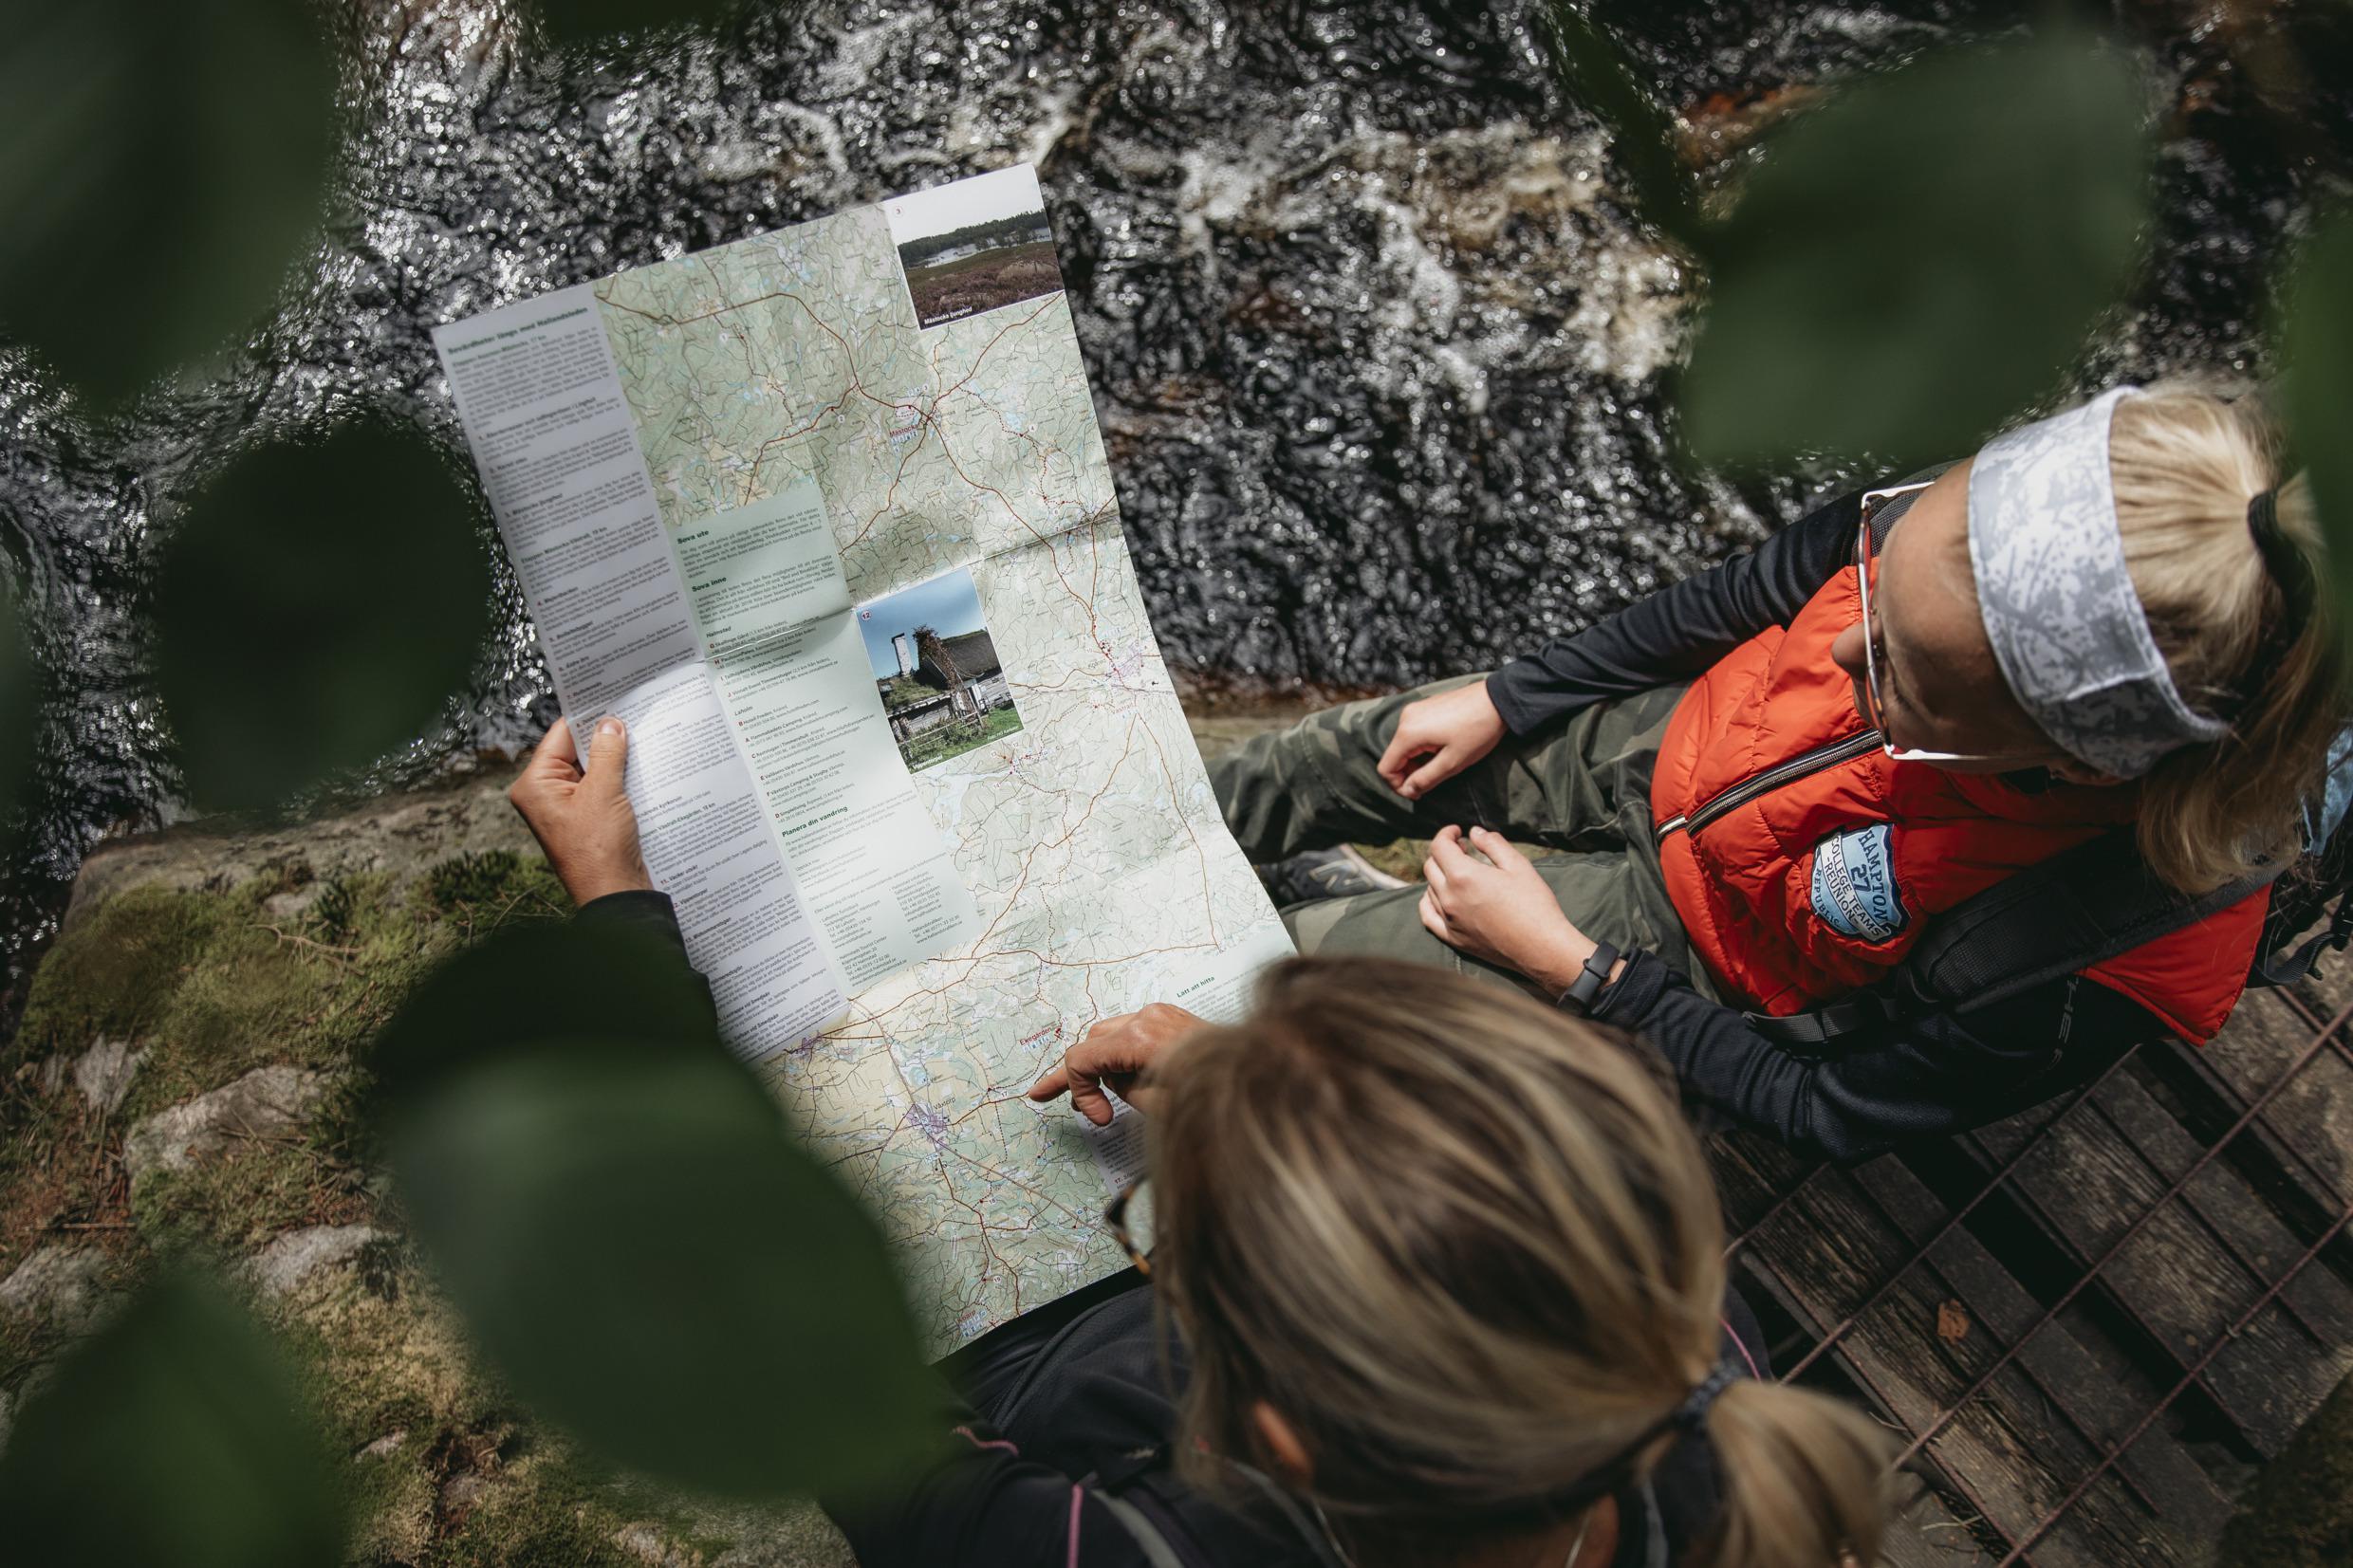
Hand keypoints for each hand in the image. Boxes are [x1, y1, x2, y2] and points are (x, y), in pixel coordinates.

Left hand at [508, 715, 654, 905]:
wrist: (614, 894)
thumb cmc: (599, 851)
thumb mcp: (604, 792)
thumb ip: (607, 753)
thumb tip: (610, 724)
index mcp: (534, 785)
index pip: (559, 736)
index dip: (586, 716)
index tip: (610, 697)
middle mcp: (545, 795)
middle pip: (575, 752)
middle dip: (604, 739)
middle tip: (632, 715)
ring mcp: (566, 809)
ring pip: (592, 770)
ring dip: (615, 760)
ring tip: (642, 740)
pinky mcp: (586, 820)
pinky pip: (601, 789)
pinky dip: (619, 779)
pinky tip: (641, 768)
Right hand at [1026, 1003, 1205, 1124]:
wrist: (1262, 1071)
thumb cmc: (1215, 1093)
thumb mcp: (1159, 1105)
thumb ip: (1124, 1089)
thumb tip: (1114, 1079)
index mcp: (1140, 1038)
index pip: (1083, 1057)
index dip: (1078, 1090)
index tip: (1099, 1118)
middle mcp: (1147, 1017)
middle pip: (1092, 1041)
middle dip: (1081, 1073)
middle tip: (1049, 1093)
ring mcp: (1160, 1013)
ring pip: (1110, 1034)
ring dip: (1103, 1063)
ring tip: (1104, 1096)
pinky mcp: (1171, 1016)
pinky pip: (1133, 1032)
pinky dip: (1123, 1054)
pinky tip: (1127, 1077)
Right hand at [1376, 682, 1506, 800]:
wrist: (1497, 700)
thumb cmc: (1478, 730)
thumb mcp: (1452, 762)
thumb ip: (1425, 779)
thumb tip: (1408, 790)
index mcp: (1408, 733)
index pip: (1386, 768)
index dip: (1398, 786)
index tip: (1418, 792)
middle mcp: (1406, 718)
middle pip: (1394, 756)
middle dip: (1409, 772)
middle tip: (1433, 779)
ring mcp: (1414, 710)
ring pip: (1404, 745)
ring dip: (1417, 759)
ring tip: (1443, 761)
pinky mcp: (1424, 706)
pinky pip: (1413, 732)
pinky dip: (1422, 746)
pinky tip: (1444, 746)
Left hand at [1419, 826, 1604, 993]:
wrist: (1541, 947)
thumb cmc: (1534, 904)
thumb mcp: (1518, 865)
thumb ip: (1493, 844)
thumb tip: (1474, 832)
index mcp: (1463, 876)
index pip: (1439, 846)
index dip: (1446, 833)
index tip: (1457, 832)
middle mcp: (1449, 897)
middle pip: (1431, 866)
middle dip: (1444, 852)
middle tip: (1463, 850)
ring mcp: (1449, 919)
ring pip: (1429, 888)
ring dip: (1440, 875)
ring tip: (1460, 872)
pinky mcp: (1453, 938)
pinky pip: (1428, 916)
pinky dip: (1429, 900)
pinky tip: (1439, 895)